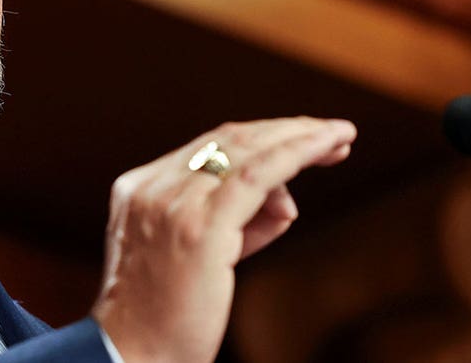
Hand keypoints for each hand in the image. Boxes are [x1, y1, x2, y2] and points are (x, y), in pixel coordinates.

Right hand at [90, 117, 355, 362]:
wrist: (130, 358)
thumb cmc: (163, 321)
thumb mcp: (196, 258)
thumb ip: (235, 225)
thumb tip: (285, 201)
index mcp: (138, 189)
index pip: (207, 148)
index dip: (260, 138)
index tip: (304, 140)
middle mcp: (151, 187)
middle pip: (227, 139)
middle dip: (285, 131)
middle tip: (335, 134)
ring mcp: (172, 203)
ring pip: (246, 149)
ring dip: (299, 138)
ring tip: (340, 141)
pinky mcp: (200, 226)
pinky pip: (259, 174)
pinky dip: (297, 152)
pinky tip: (326, 145)